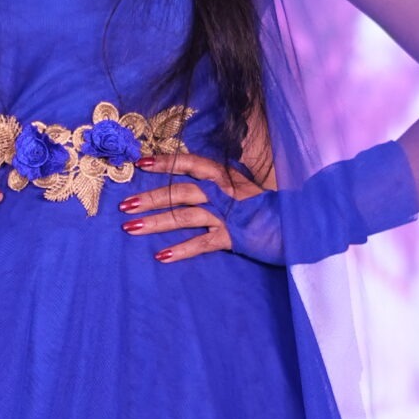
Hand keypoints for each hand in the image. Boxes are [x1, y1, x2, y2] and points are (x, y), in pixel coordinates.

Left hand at [118, 151, 262, 262]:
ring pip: (185, 215)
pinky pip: (202, 243)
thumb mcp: (240, 188)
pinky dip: (181, 249)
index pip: (191, 163)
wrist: (294, 226)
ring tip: (131, 228)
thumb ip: (217, 184)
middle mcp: (223, 192)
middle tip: (124, 206)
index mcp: (224, 177)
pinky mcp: (232, 236)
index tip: (141, 163)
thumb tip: (189, 184)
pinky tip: (161, 256)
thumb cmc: (264, 208)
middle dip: (150, 198)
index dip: (166, 162)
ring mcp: (227, 214)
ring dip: (156, 222)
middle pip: (180, 191)